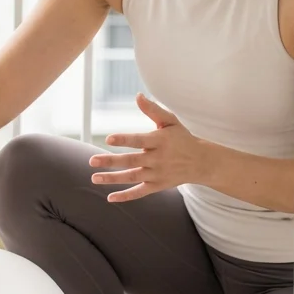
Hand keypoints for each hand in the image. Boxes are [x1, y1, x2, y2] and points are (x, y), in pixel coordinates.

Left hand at [88, 93, 206, 202]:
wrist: (202, 162)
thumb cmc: (182, 138)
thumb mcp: (170, 121)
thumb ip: (153, 110)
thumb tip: (138, 95)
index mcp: (160, 141)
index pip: (139, 140)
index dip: (124, 140)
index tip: (108, 139)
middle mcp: (158, 159)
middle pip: (131, 160)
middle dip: (110, 161)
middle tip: (91, 161)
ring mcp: (157, 174)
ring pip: (132, 177)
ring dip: (112, 179)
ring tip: (94, 178)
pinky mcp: (157, 186)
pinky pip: (140, 192)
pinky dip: (126, 196)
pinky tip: (110, 198)